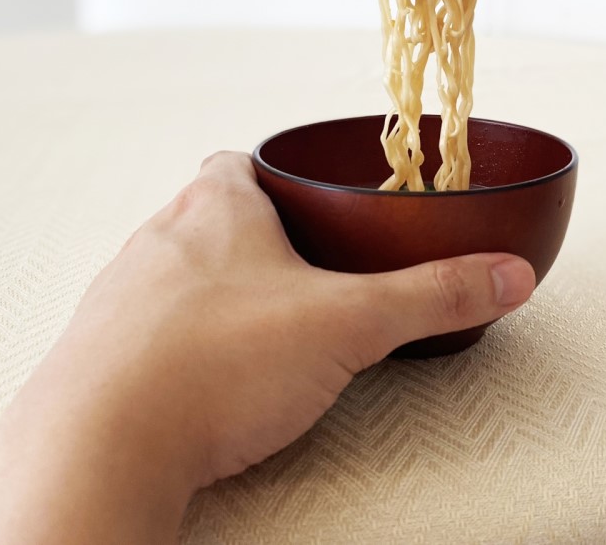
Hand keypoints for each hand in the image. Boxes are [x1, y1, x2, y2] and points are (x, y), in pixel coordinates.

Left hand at [0, 151, 535, 543]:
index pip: (241, 163)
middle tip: (304, 275)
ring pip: (177, 279)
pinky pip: (149, 338)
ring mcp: (123, 299)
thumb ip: (433, 296)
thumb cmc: (212, 363)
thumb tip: (503, 276)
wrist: (102, 441)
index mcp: (218, 207)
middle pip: (211, 220)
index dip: (277, 177)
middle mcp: (159, 241)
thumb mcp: (350, 322)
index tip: (308, 196)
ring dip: (217, 298)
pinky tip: (217, 386)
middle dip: (257, 244)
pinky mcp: (102, 358)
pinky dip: (184, 352)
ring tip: (266, 336)